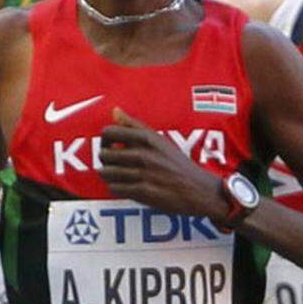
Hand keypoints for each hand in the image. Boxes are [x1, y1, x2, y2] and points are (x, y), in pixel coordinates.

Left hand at [98, 109, 223, 217]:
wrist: (198, 190)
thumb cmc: (177, 164)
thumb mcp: (159, 140)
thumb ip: (135, 126)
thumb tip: (115, 111)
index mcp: (147, 138)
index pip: (109, 132)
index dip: (104, 141)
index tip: (110, 146)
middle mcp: (143, 154)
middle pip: (104, 154)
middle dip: (106, 161)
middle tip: (114, 165)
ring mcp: (142, 173)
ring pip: (107, 173)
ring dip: (109, 176)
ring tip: (119, 176)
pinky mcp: (142, 192)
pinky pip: (114, 188)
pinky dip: (117, 188)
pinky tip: (125, 187)